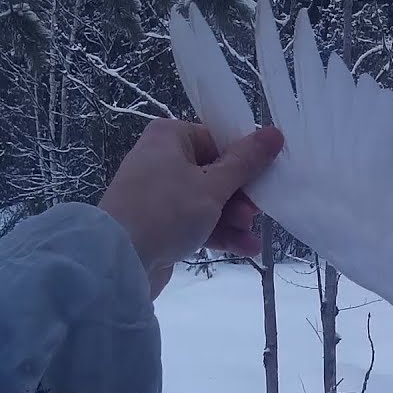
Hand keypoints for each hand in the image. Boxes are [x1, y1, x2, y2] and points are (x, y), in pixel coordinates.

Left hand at [99, 120, 283, 297]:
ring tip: (248, 237)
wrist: (118, 260)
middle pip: (216, 173)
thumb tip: (275, 133)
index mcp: (170, 137)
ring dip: (233, 219)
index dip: (245, 162)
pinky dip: (218, 232)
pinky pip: (196, 221)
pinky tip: (244, 248)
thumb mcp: (213, 185)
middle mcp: (162, 159)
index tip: (266, 179)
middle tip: (253, 215)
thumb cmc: (166, 211)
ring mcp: (159, 193)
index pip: (218, 140)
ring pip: (208, 201)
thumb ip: (246, 161)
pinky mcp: (159, 222)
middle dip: (240, 198)